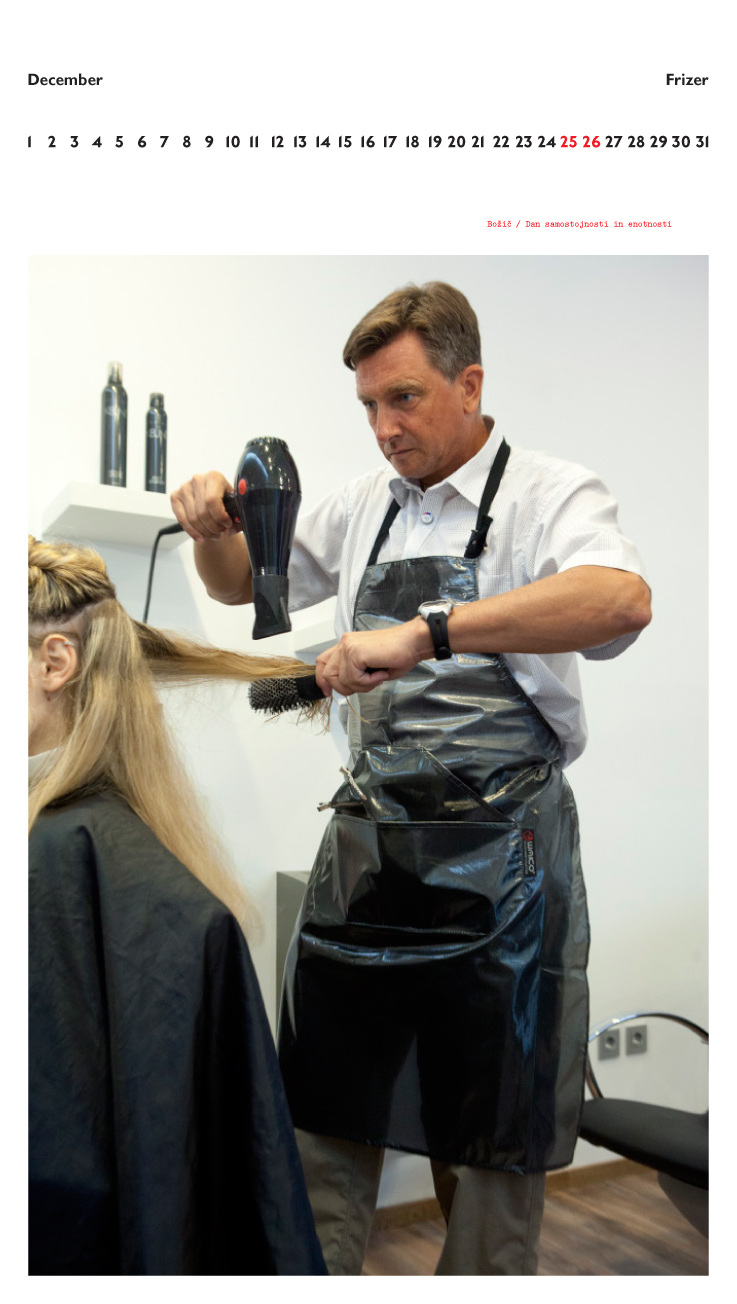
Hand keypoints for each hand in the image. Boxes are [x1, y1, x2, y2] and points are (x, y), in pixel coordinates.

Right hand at [171, 471, 241, 542]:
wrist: (213, 500)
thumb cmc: (225, 502)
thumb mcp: (235, 506)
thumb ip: (238, 518)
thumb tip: (230, 528)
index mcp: (214, 477)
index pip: (212, 501)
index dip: (220, 517)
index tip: (227, 525)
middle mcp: (197, 479)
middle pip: (202, 512)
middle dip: (214, 528)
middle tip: (221, 533)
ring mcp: (184, 487)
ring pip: (193, 518)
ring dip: (205, 532)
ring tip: (213, 535)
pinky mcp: (175, 496)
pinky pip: (182, 519)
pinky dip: (192, 532)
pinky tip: (201, 537)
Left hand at [315, 618, 431, 696]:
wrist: (413, 643)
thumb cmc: (398, 655)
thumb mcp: (370, 667)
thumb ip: (354, 672)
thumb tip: (343, 687)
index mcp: (346, 645)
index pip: (323, 662)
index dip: (322, 680)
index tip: (328, 693)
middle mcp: (344, 643)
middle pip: (328, 675)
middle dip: (346, 688)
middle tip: (367, 684)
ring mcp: (348, 647)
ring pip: (342, 681)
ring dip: (362, 685)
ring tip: (378, 676)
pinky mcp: (355, 653)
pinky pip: (354, 679)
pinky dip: (369, 682)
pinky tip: (380, 673)